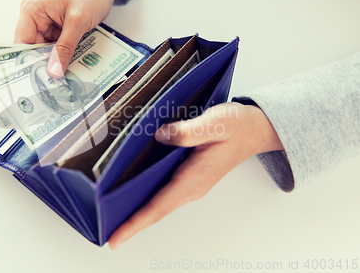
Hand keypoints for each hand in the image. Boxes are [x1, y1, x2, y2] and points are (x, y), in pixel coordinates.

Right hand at [14, 0, 119, 77]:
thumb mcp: (77, 21)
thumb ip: (65, 47)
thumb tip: (54, 72)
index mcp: (31, 10)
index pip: (22, 42)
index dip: (28, 62)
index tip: (37, 81)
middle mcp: (34, 18)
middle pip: (32, 50)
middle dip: (43, 65)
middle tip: (53, 85)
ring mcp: (44, 26)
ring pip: (44, 53)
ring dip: (54, 64)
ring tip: (62, 81)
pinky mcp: (55, 32)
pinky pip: (55, 50)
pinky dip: (62, 59)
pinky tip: (68, 70)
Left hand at [108, 102, 283, 248]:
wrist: (255, 130)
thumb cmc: (237, 126)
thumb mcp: (215, 122)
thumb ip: (188, 131)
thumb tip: (160, 136)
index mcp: (195, 177)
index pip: (159, 206)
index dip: (136, 222)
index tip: (116, 238)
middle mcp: (191, 186)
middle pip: (156, 211)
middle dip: (131, 224)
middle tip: (105, 231)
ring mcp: (191, 184)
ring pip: (159, 204)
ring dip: (137, 214)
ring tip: (112, 218)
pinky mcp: (189, 177)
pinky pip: (164, 194)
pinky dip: (147, 201)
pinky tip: (132, 194)